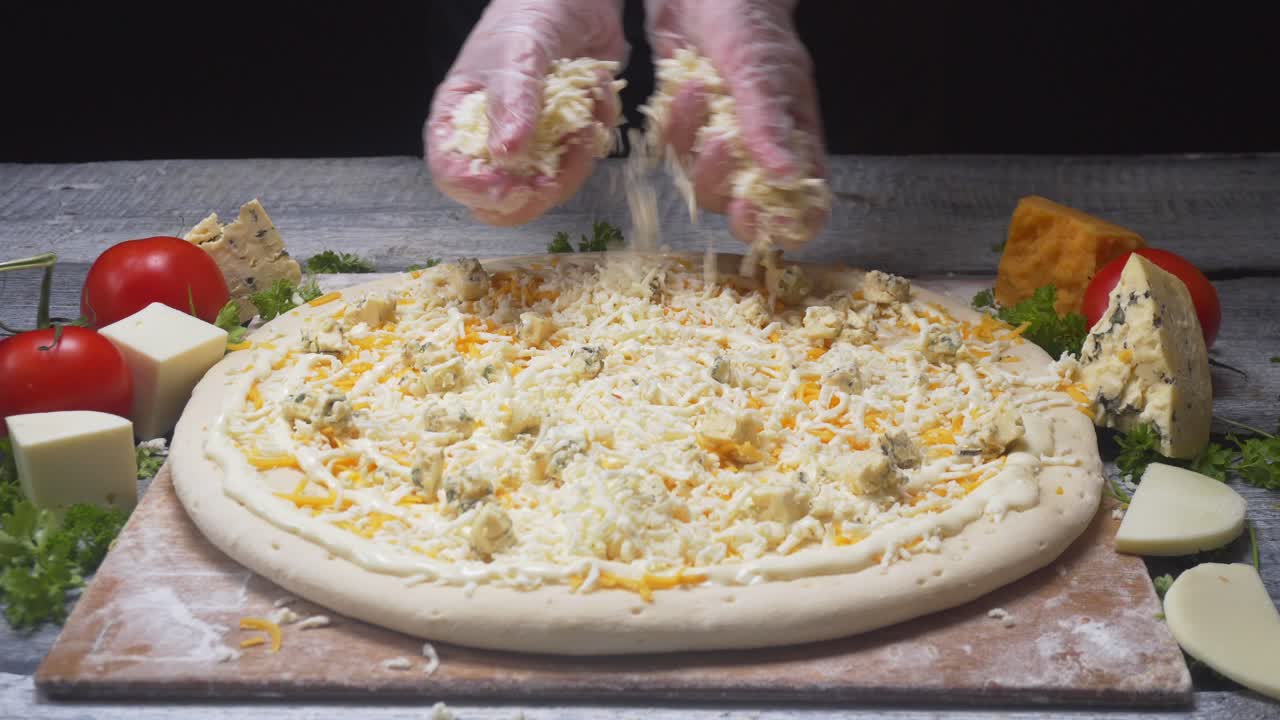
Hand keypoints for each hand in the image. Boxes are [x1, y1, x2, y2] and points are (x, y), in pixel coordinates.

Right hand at [425, 0, 626, 225]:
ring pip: (549, 189)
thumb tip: (507, 156)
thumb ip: (512, 102)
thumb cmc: (527, 16)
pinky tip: (597, 93)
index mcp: (458, 121)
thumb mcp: (516, 53)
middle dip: (539, 188)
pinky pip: (584, 162)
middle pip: (502, 201)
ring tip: (588, 105)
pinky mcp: (567, 144)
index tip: (514, 187)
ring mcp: (531, 147)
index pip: (452, 174)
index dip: (479, 191)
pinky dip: (599, 130)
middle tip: (565, 156)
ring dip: (578, 155)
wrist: (574, 0)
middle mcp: (491, 142)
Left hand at [646, 0, 827, 248]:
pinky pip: (675, 154)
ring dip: (693, 143)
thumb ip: (769, 122)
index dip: (786, 224)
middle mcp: (761, 149)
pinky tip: (681, 90)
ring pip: (704, 181)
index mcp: (797, 138)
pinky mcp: (687, 130)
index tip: (760, 219)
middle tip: (714, 146)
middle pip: (746, 205)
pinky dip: (673, 128)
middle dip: (724, 185)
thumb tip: (787, 176)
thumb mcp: (761, 69)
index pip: (805, 204)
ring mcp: (722, 142)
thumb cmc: (748, 18)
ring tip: (697, 89)